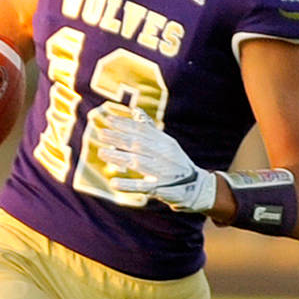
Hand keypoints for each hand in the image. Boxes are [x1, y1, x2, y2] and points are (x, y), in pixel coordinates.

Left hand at [98, 108, 216, 212]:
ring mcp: (162, 172)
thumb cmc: (176, 162)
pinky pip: (142, 186)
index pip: (143, 130)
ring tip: (102, 152)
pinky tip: (114, 183)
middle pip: (138, 144)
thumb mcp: (167, 143)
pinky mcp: (160, 188)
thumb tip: (135, 110)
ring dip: (119, 157)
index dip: (125, 124)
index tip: (108, 119)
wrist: (196, 187)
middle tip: (101, 133)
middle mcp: (164, 155)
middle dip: (118, 138)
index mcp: (165, 142)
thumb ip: (150, 129)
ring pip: (137, 162)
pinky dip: (128, 185)